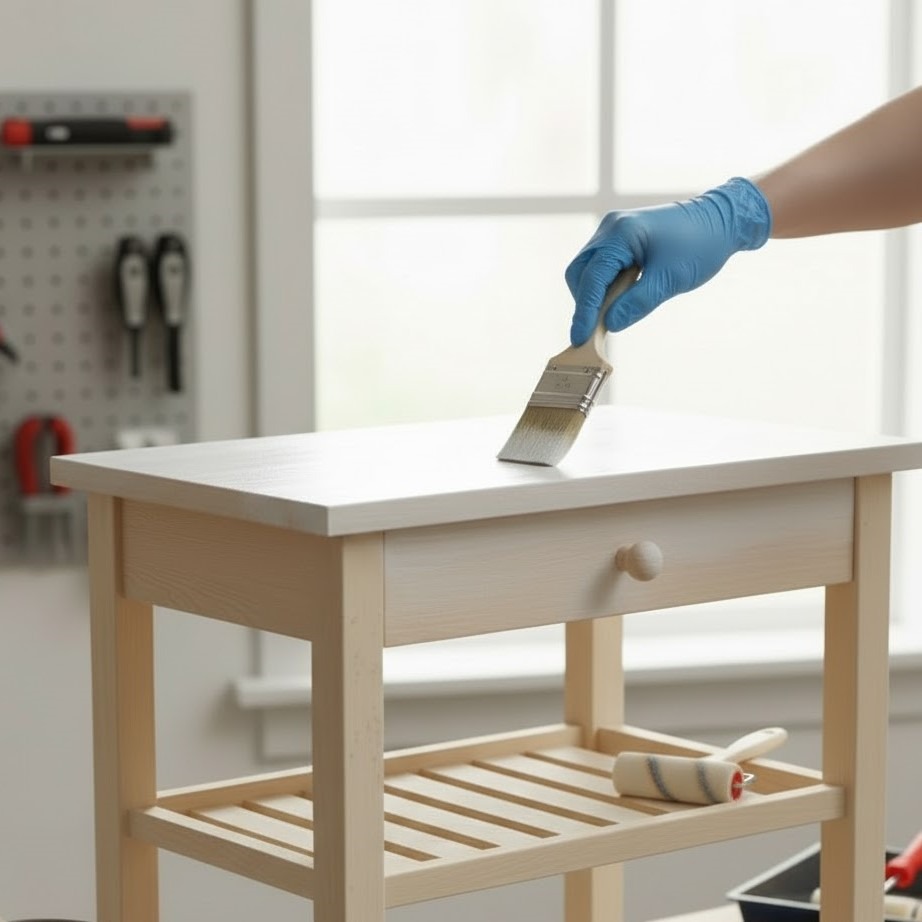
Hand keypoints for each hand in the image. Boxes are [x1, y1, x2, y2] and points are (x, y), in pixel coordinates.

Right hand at [565, 177, 771, 343]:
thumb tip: (609, 324)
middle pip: (580, 272)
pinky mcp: (620, 238)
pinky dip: (603, 286)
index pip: (592, 278)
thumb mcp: (670, 280)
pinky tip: (616, 301)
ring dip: (593, 295)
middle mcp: (611, 228)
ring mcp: (613, 231)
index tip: (579, 338)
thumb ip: (637, 303)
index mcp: (621, 234)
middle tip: (593, 331)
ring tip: (607, 317)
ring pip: (588, 269)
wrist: (721, 221)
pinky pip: (601, 265)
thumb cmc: (700, 246)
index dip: (584, 311)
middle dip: (584, 302)